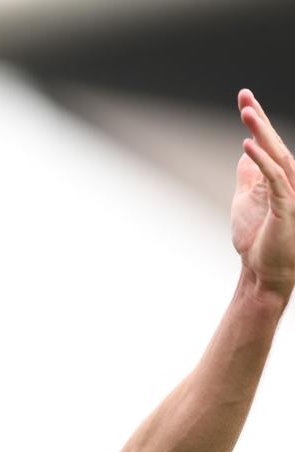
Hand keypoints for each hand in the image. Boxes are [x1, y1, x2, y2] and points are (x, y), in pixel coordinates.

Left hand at [233, 89, 294, 297]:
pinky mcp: (286, 208)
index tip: (244, 97)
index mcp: (280, 178)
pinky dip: (262, 162)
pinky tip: (248, 146)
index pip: (269, 143)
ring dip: (262, 133)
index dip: (258, 120)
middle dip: (259, 118)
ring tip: (246, 113)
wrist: (264, 274)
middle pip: (275, 143)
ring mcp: (291, 194)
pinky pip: (274, 180)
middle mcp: (290, 181)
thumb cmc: (257, 240)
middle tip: (243, 94)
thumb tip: (247, 151)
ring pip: (278, 156)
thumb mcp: (247, 201)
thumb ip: (250, 175)